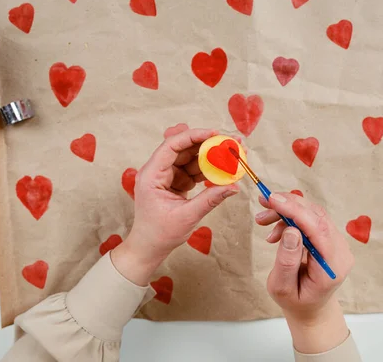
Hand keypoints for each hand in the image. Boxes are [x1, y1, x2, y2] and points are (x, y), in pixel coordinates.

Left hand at [111, 128, 238, 285]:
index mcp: (151, 175)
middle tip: (231, 141)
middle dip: (208, 144)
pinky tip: (225, 169)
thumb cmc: (159, 234)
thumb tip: (234, 187)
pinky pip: (194, 170)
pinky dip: (209, 170)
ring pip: (191, 158)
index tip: (215, 134)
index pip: (171, 146)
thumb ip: (209, 199)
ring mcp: (167, 176)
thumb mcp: (186, 217)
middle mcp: (157, 170)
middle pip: (184, 148)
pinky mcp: (176, 182)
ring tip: (233, 154)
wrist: (149, 248)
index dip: (193, 136)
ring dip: (211, 156)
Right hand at [256, 192, 353, 353]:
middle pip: (317, 216)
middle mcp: (340, 250)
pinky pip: (311, 218)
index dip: (296, 211)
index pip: (319, 229)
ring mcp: (337, 242)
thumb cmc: (296, 301)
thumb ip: (287, 261)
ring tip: (263, 220)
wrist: (310, 308)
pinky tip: (274, 229)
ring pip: (313, 213)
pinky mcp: (329, 237)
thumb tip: (291, 230)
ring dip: (286, 210)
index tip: (274, 200)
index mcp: (332, 266)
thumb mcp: (283, 287)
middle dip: (288, 205)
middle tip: (263, 202)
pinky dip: (291, 217)